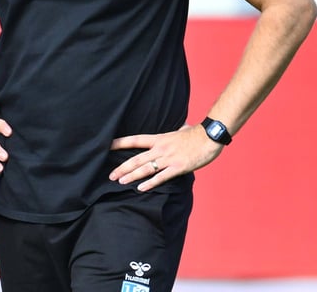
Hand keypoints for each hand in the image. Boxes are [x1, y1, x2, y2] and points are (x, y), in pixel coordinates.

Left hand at [108, 125, 222, 191]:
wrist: (210, 137)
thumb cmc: (197, 134)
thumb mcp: (182, 129)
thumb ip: (177, 130)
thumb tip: (182, 127)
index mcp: (159, 139)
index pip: (135, 140)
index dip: (120, 143)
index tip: (107, 146)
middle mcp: (160, 149)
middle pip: (136, 158)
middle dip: (122, 167)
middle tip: (110, 175)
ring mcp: (168, 159)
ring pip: (145, 168)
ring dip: (131, 176)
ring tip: (120, 181)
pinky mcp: (177, 167)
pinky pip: (161, 177)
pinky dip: (150, 183)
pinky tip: (141, 188)